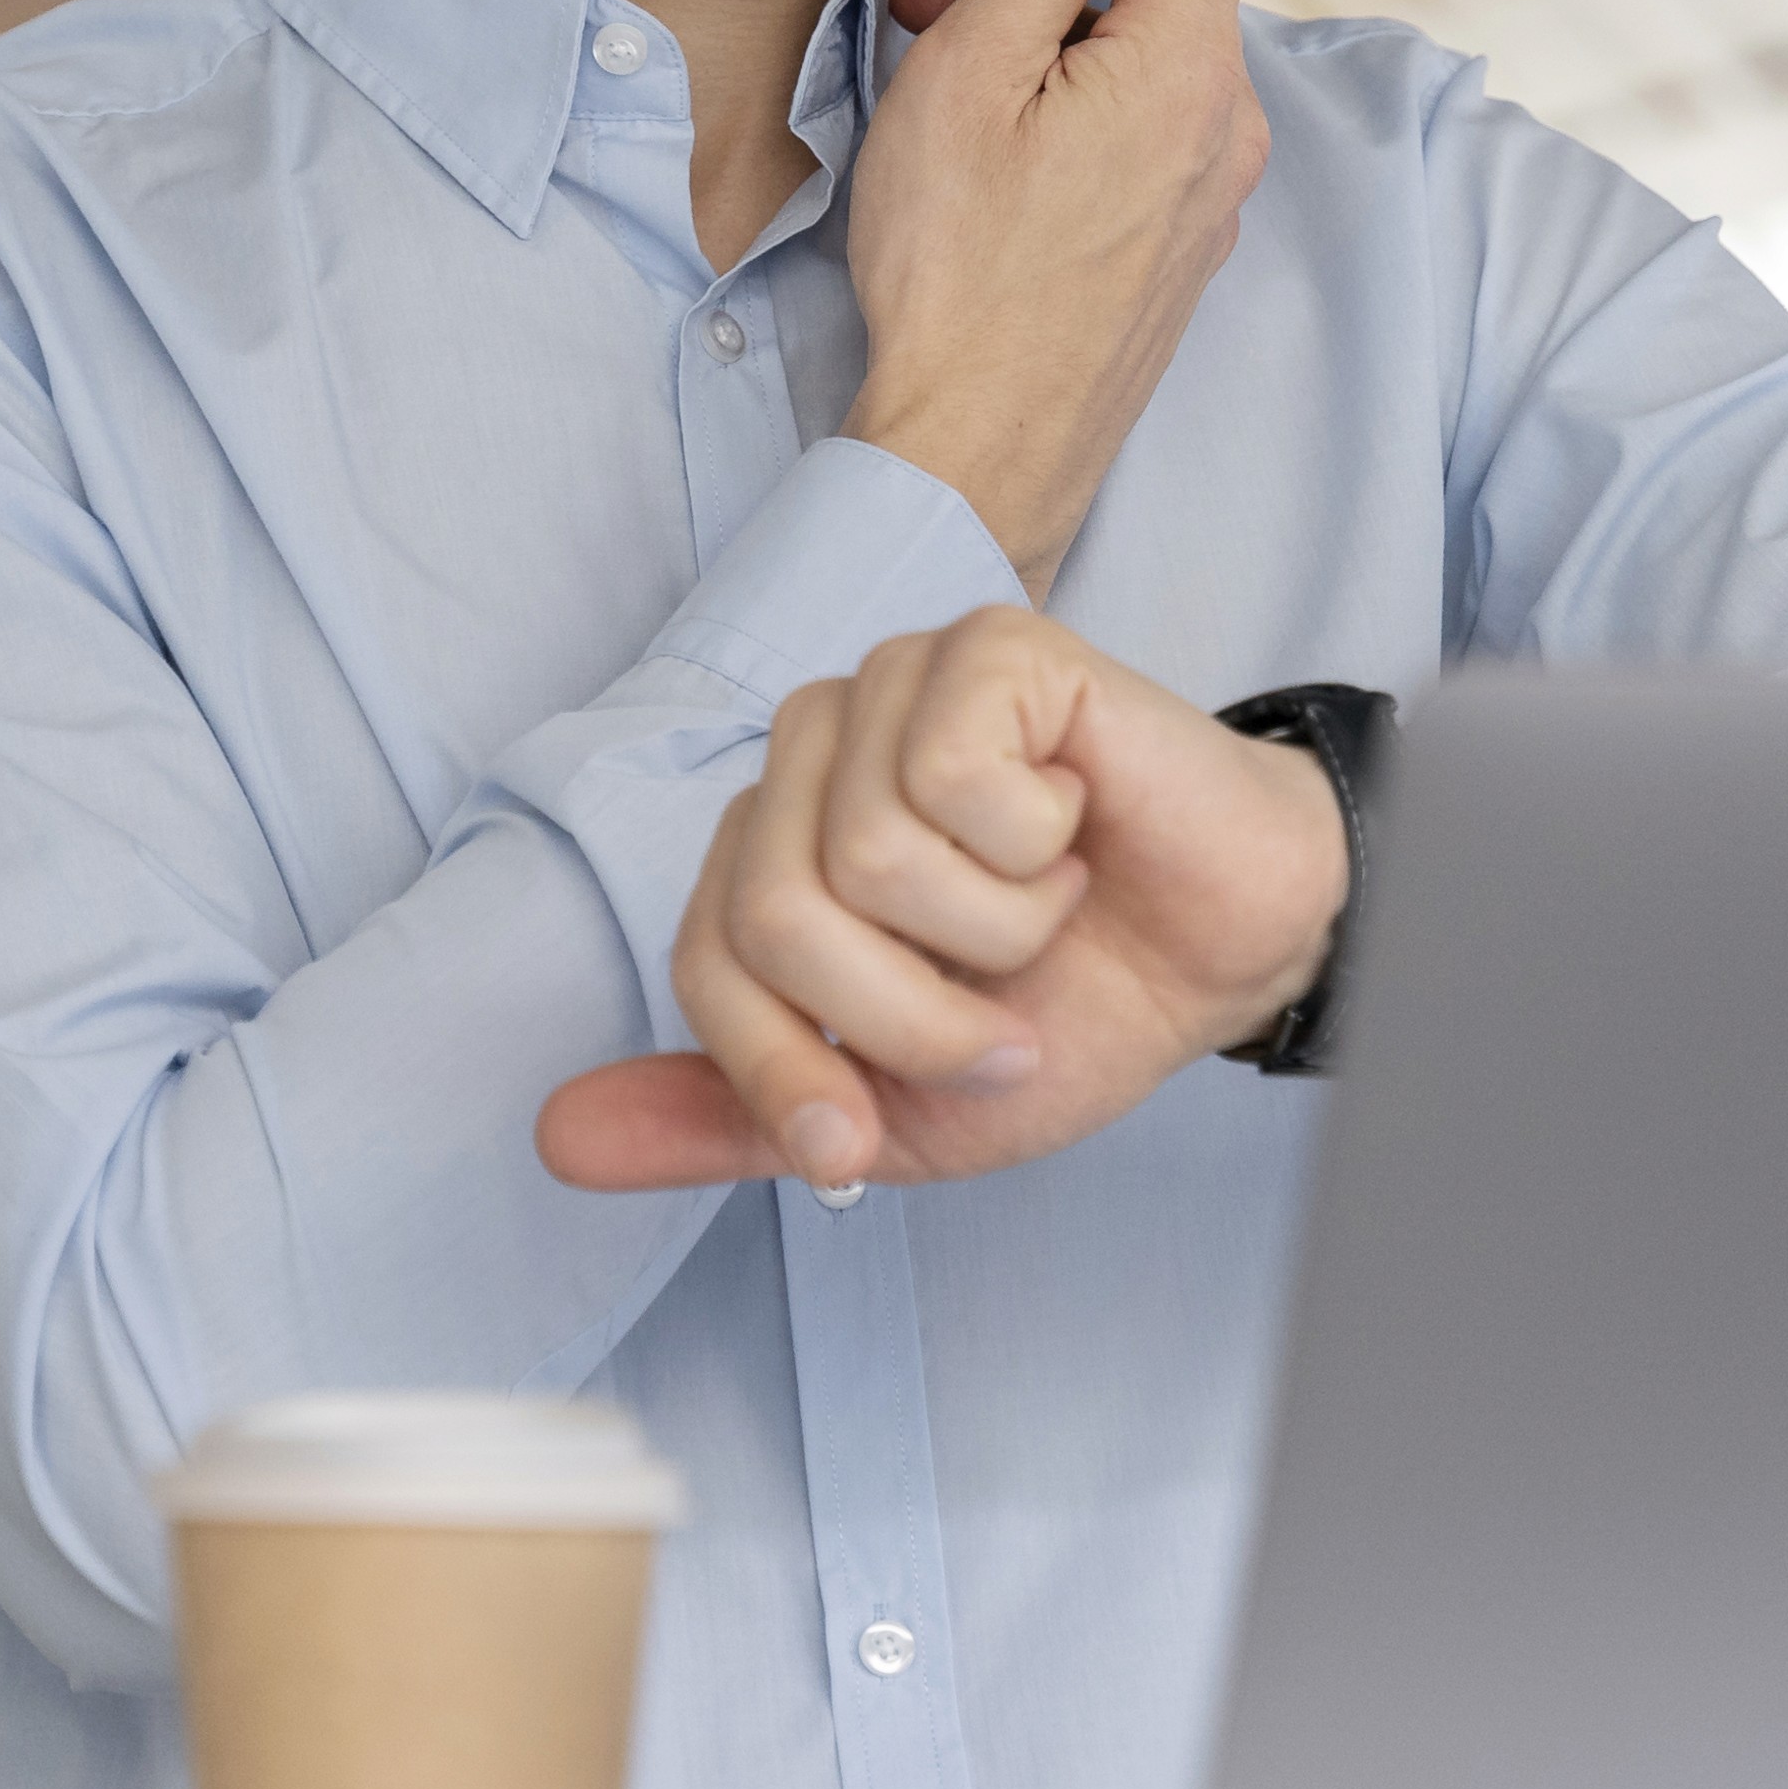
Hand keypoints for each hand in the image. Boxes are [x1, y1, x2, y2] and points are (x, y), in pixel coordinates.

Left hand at [536, 605, 1344, 1193]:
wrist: (1231, 962)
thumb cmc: (1073, 1010)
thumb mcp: (891, 1109)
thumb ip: (731, 1115)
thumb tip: (556, 1140)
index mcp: (770, 845)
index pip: (707, 963)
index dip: (789, 1069)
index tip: (869, 1134)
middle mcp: (811, 750)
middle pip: (776, 915)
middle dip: (908, 1017)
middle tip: (1008, 1017)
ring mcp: (892, 684)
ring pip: (864, 856)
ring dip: (992, 935)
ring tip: (1051, 907)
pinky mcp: (986, 648)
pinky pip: (949, 782)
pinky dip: (1032, 849)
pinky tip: (1076, 826)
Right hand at [842, 0, 1266, 594]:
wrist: (974, 459)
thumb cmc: (954, 277)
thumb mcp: (981, 73)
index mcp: (1184, 65)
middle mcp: (1223, 123)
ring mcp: (1207, 188)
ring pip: (1139, 47)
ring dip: (1048, 19)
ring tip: (936, 39)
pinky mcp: (1178, 238)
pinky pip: (1135, 117)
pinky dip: (1065, 87)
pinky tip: (982, 116)